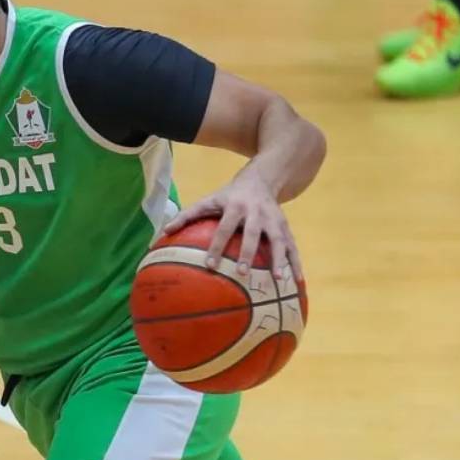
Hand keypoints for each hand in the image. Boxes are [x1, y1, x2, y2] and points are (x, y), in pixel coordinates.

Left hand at [162, 172, 302, 280]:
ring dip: (278, 259)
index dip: (216, 246)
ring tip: (277, 279)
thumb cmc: (229, 195)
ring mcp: (273, 220)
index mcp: (235, 207)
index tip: (209, 265)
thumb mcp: (209, 200)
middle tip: (242, 273)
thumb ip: (187, 215)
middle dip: (247, 253)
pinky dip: (296, 263)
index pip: (223, 228)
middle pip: (252, 234)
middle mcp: (256, 213)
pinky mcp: (286, 227)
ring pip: (278, 240)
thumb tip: (163, 231)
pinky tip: (296, 281)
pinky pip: (293, 246)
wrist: (262, 178)